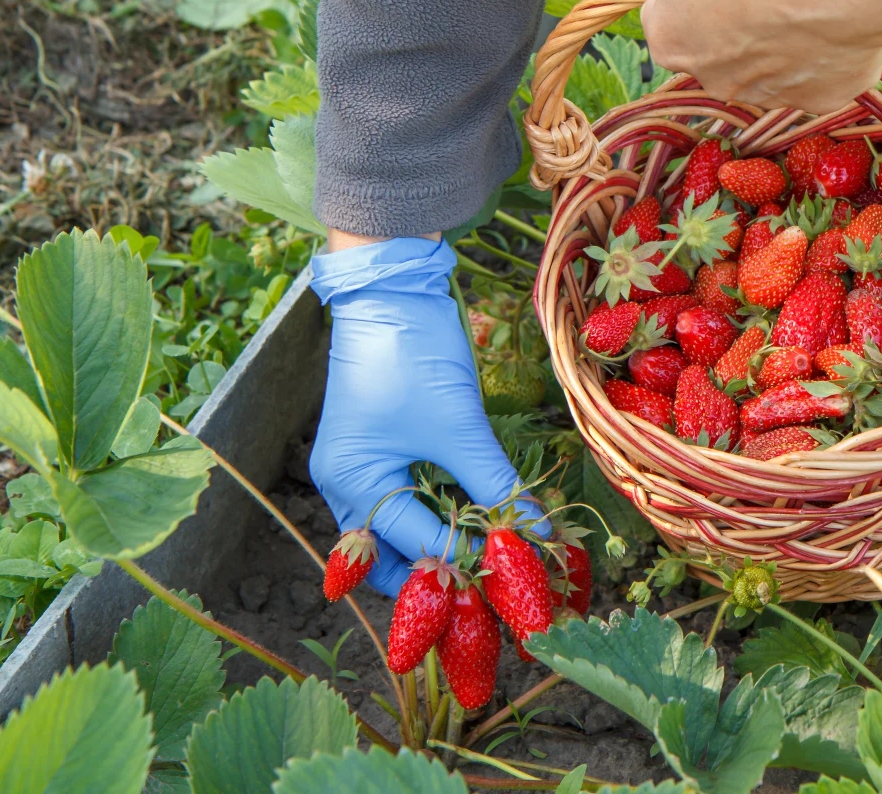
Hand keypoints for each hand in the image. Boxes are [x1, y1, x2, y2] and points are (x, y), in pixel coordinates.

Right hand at [309, 234, 549, 596]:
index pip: (413, 543)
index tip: (515, 575)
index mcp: (352, 482)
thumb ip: (496, 484)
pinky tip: (472, 524)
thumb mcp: (459, 426)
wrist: (392, 289)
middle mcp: (343, 484)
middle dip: (434, 576)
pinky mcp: (377, 450)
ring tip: (485, 565)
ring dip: (434, 549)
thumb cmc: (413, 354)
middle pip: (384, 556)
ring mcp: (356, 467)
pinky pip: (401, 501)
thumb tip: (537, 531)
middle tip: (488, 592)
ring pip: (392, 533)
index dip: (466, 560)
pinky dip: (433, 517)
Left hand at [596, 0, 881, 113]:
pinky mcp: (814, 98)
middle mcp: (709, 78)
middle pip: (713, 43)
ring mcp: (764, 94)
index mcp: (669, 39)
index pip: (666, 13)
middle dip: (732, 16)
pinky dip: (818, 52)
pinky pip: (810, 74)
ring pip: (762, 63)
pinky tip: (829, 21)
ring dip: (775, 37)